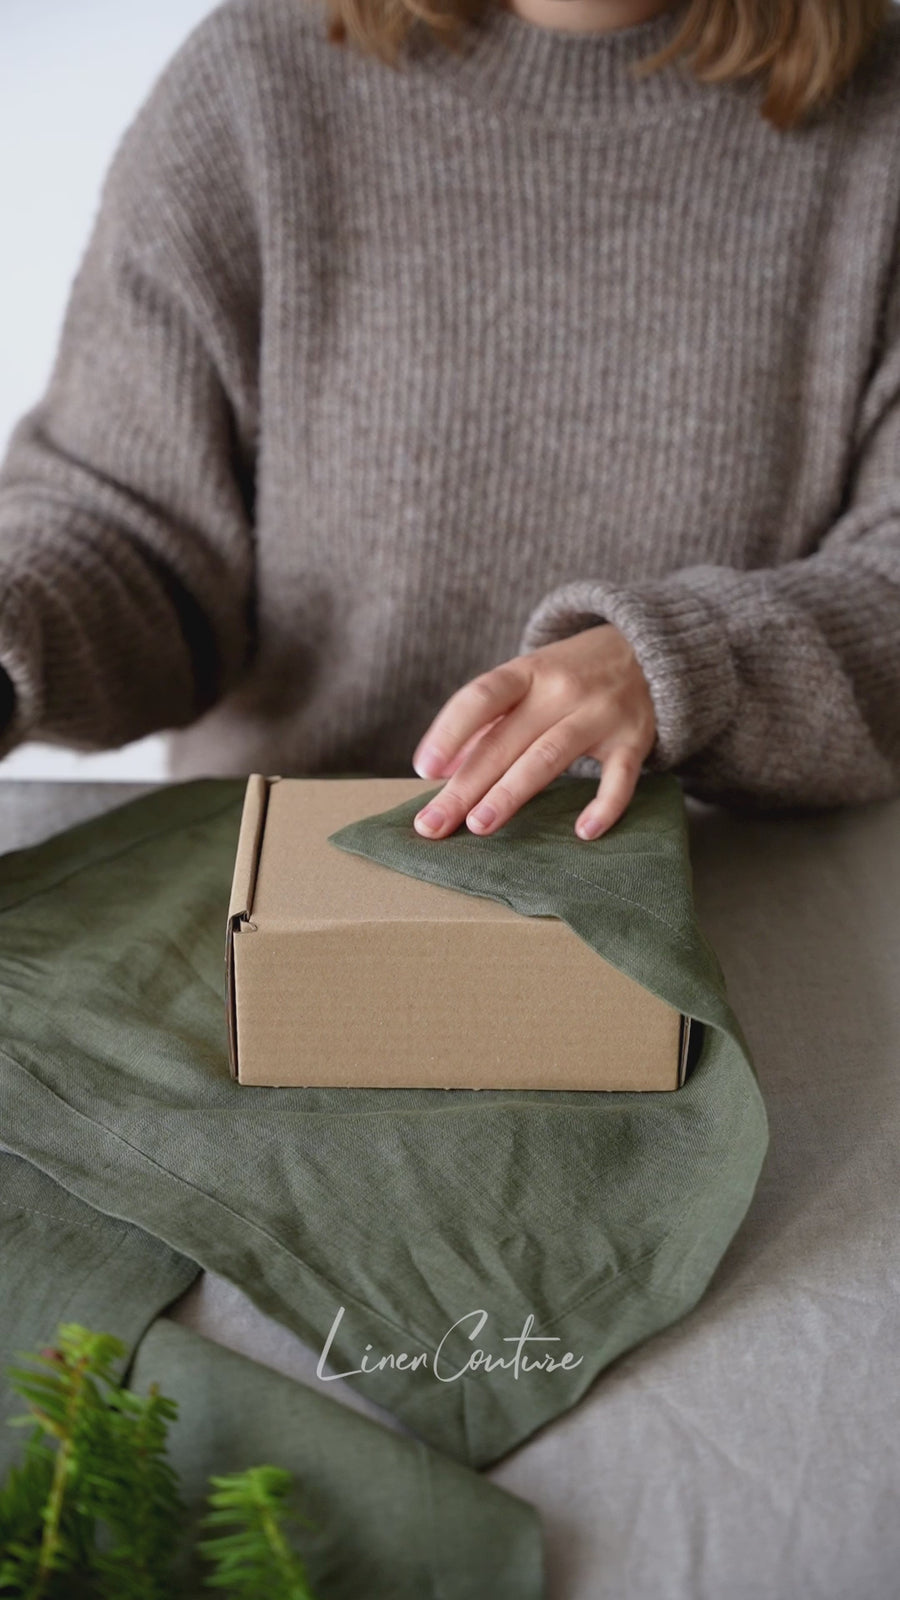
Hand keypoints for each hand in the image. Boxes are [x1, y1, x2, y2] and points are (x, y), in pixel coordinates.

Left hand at [410, 624, 656, 840]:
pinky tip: (583, 832)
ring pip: (548, 756)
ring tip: (479, 825)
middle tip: (433, 824)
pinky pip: (620, 777)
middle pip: (504, 740)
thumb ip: (486, 723)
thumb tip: (440, 772)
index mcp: (527, 672)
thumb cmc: (568, 676)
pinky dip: (604, 805)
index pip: (480, 698)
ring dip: (511, 792)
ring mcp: (599, 714)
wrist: (643, 650)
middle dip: (465, 785)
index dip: (449, 732)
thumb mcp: (526, 681)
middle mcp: (561, 690)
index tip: (424, 769)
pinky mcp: (633, 739)